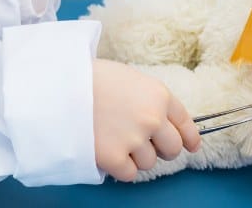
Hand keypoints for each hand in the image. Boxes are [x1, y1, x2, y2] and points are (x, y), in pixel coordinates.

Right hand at [92, 59, 200, 181]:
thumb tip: (161, 120)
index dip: (189, 137)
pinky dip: (120, 167)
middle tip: (144, 144)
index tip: (190, 145)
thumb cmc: (91, 78)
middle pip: (173, 149)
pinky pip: (129, 174)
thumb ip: (148, 99)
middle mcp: (152, 118)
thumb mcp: (129, 78)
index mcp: (158, 95)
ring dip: (135, 156)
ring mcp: (134, 139)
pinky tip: (107, 150)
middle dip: (162, 149)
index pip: (185, 124)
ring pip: (149, 162)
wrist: (60, 86)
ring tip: (114, 138)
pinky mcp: (114, 157)